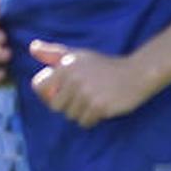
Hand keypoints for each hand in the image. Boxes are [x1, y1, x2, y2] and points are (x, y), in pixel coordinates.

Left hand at [30, 41, 153, 127]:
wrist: (137, 73)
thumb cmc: (105, 66)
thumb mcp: (80, 55)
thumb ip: (54, 53)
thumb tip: (32, 49)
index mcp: (65, 66)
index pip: (39, 87)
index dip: (47, 93)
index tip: (60, 93)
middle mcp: (73, 79)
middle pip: (55, 105)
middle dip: (67, 106)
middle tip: (81, 100)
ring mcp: (86, 94)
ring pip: (70, 115)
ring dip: (81, 113)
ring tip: (93, 102)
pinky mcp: (99, 106)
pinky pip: (85, 122)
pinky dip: (91, 119)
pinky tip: (101, 109)